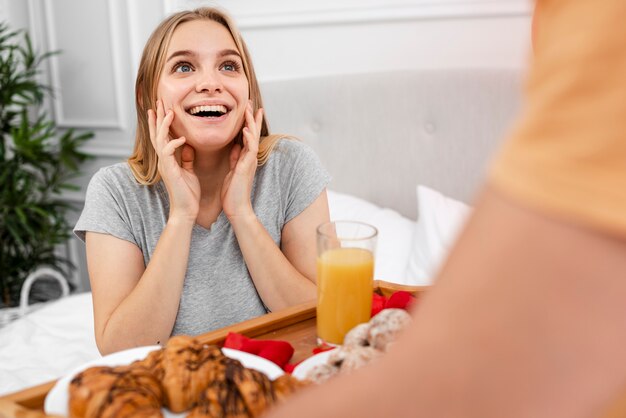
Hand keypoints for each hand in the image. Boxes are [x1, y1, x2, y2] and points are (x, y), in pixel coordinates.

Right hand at [148, 100, 200, 222]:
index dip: (161, 123)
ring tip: (168, 111)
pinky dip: (174, 143)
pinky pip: (167, 152)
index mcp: (168, 160)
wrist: (187, 211)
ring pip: (159, 139)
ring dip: (163, 125)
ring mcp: (164, 165)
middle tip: (159, 102)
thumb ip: (186, 159)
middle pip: (157, 134)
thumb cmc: (188, 194)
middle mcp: (163, 160)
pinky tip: (181, 138)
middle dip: (158, 117)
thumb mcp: (189, 172)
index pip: (162, 137)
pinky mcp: (169, 170)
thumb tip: (187, 146)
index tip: (162, 109)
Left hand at [221, 101, 263, 221]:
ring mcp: (249, 162)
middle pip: (253, 133)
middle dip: (252, 117)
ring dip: (251, 123)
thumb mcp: (232, 171)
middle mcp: (249, 158)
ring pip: (253, 138)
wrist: (236, 208)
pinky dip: (248, 139)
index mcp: (244, 158)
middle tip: (250, 102)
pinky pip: (249, 150)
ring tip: (250, 109)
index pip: (247, 136)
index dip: (248, 122)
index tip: (247, 109)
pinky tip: (246, 129)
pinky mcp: (246, 167)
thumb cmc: (233, 193)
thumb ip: (235, 158)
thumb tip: (236, 147)